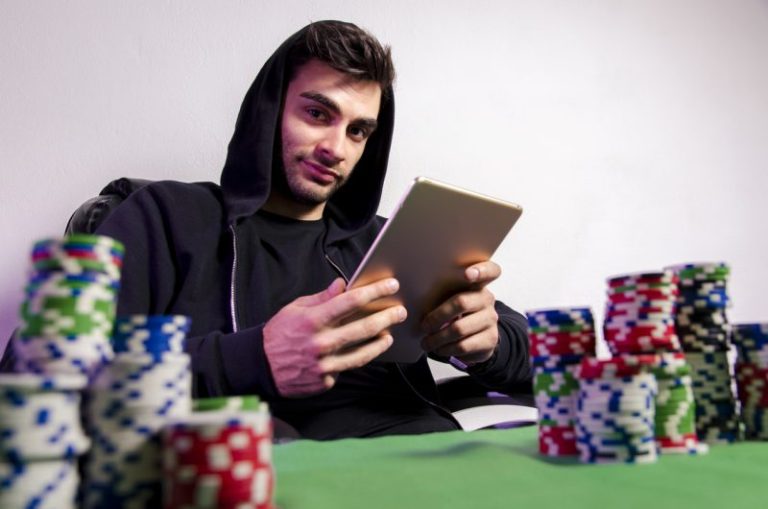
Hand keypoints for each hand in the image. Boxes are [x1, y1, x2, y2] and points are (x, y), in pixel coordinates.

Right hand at [263, 277, 406, 397]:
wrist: (259, 366)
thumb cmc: (279, 333)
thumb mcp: (295, 309)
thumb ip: (321, 299)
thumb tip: (342, 285)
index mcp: (312, 320)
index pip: (350, 302)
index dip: (374, 292)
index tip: (391, 285)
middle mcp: (320, 343)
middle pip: (362, 329)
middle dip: (386, 318)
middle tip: (400, 311)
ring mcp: (323, 365)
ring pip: (361, 354)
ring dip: (379, 343)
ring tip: (388, 335)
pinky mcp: (325, 381)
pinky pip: (345, 369)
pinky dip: (353, 360)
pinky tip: (361, 353)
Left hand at [420, 261, 500, 364]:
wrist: (478, 339)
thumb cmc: (456, 315)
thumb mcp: (451, 300)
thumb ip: (442, 293)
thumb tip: (414, 297)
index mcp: (478, 284)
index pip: (490, 270)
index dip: (481, 270)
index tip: (466, 274)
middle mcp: (487, 299)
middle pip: (461, 302)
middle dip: (437, 316)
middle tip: (424, 326)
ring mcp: (490, 320)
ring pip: (459, 328)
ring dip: (437, 338)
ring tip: (426, 342)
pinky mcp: (490, 340)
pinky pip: (463, 346)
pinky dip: (446, 349)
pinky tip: (439, 349)